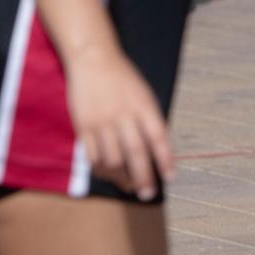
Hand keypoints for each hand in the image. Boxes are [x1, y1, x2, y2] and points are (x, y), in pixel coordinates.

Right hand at [66, 44, 173, 200]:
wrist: (92, 60)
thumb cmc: (123, 78)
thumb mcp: (144, 95)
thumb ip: (150, 120)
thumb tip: (157, 151)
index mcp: (143, 105)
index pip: (158, 137)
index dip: (165, 159)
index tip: (171, 177)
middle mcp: (123, 115)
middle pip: (135, 153)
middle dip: (143, 177)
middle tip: (148, 193)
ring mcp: (101, 122)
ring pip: (112, 159)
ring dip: (121, 177)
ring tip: (129, 185)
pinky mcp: (83, 127)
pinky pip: (92, 156)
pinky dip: (102, 169)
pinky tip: (109, 174)